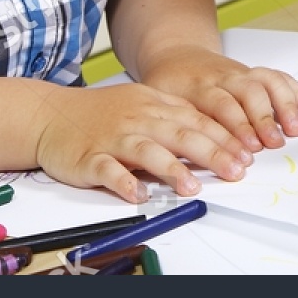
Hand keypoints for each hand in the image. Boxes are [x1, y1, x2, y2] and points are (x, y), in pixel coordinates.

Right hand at [34, 81, 252, 202]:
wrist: (50, 114)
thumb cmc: (100, 113)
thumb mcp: (141, 103)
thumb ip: (173, 117)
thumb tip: (212, 134)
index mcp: (152, 105)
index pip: (195, 119)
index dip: (223, 137)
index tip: (246, 154)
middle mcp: (136, 119)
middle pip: (179, 134)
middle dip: (211, 152)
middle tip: (236, 171)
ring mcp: (112, 138)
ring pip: (146, 150)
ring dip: (171, 168)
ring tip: (192, 186)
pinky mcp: (89, 157)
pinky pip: (107, 170)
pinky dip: (123, 182)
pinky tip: (138, 194)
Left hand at [142, 47, 297, 152]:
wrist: (177, 56)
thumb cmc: (169, 85)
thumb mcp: (159, 104)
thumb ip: (173, 128)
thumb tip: (178, 164)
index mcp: (198, 86)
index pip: (221, 104)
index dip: (237, 127)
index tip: (248, 150)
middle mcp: (223, 78)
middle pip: (249, 91)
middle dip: (264, 118)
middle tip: (273, 144)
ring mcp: (241, 73)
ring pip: (267, 81)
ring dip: (284, 104)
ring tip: (294, 129)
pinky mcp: (253, 73)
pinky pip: (277, 76)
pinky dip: (292, 92)